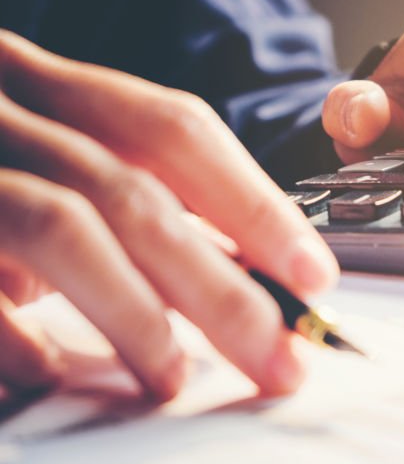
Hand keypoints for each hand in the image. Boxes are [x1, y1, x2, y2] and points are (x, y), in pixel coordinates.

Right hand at [0, 31, 338, 399]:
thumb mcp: (28, 152)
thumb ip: (111, 192)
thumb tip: (224, 267)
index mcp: (32, 81)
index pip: (170, 127)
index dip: (252, 200)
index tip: (313, 273)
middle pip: (133, 190)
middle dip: (221, 286)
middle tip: (281, 360)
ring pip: (59, 225)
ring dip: (135, 315)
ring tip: (173, 383)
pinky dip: (13, 338)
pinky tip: (48, 376)